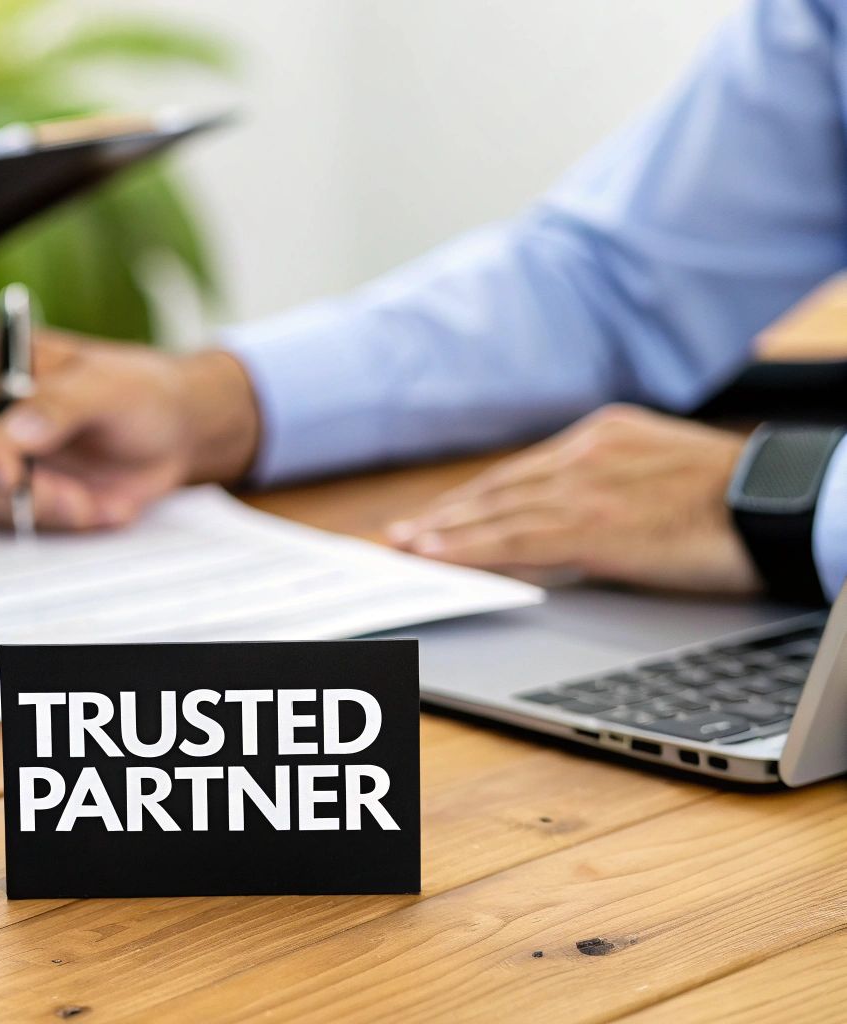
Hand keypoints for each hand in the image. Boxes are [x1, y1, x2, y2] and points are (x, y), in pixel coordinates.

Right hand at [0, 328, 260, 529]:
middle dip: (16, 493)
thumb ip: (63, 404)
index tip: (11, 479)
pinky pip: (10, 521)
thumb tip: (12, 433)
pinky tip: (100, 506)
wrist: (171, 431)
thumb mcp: (111, 388)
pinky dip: (56, 524)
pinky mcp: (9, 488)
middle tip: (75, 503)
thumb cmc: (142, 392)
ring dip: (42, 512)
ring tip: (97, 503)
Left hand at [386, 405, 757, 593]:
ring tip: (404, 549)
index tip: (437, 516)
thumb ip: (612, 488)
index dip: (473, 499)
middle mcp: (585, 453)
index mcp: (603, 437)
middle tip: (399, 535)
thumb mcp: (661, 474)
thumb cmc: (737, 497)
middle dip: (444, 515)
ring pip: (495, 512)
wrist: (781, 502)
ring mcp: (586, 487)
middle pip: (497, 488)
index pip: (521, 472)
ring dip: (442, 534)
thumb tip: (575, 523)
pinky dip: (469, 550)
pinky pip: (514, 540)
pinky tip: (438, 559)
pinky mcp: (593, 524)